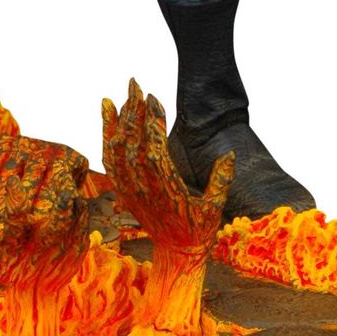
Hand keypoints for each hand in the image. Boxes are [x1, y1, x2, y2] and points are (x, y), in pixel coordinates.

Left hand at [102, 80, 231, 254]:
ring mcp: (131, 189)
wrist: (176, 253)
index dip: (152, 123)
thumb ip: (221, 181)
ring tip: (122, 94)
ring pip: (117, 149)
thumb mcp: (216, 209)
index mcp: (167, 189)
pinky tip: (107, 112)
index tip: (154, 97)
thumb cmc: (200, 230)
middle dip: (133, 111)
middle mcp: (144, 188)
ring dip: (118, 120)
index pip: (154, 150)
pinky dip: (106, 134)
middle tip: (135, 82)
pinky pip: (110, 158)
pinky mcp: (124, 189)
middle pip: (133, 143)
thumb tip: (229, 154)